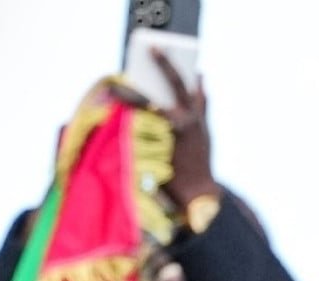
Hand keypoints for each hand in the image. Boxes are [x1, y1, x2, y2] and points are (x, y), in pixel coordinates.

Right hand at [114, 49, 218, 209]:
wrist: (197, 195)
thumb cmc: (166, 180)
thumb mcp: (147, 156)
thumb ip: (139, 132)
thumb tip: (130, 112)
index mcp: (166, 128)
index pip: (141, 103)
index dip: (125, 94)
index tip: (113, 88)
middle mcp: (185, 120)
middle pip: (172, 84)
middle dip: (161, 64)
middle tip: (152, 48)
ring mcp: (198, 122)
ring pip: (191, 90)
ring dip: (184, 75)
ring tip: (178, 59)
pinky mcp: (205, 127)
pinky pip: (203, 102)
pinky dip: (200, 90)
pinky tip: (199, 79)